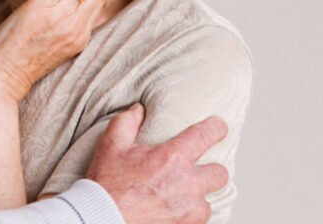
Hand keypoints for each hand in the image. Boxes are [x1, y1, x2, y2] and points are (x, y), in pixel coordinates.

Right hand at [87, 104, 229, 223]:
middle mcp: (187, 183)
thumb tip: (139, 110)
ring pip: (209, 200)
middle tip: (196, 170)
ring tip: (183, 194)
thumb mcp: (111, 145)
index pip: (205, 135)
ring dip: (198, 196)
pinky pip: (200, 219)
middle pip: (219, 173)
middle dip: (211, 169)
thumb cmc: (108, 185)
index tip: (219, 127)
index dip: (216, 128)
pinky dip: (190, 215)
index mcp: (171, 157)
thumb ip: (127, 122)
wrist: (103, 217)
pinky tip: (176, 209)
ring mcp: (189, 208)